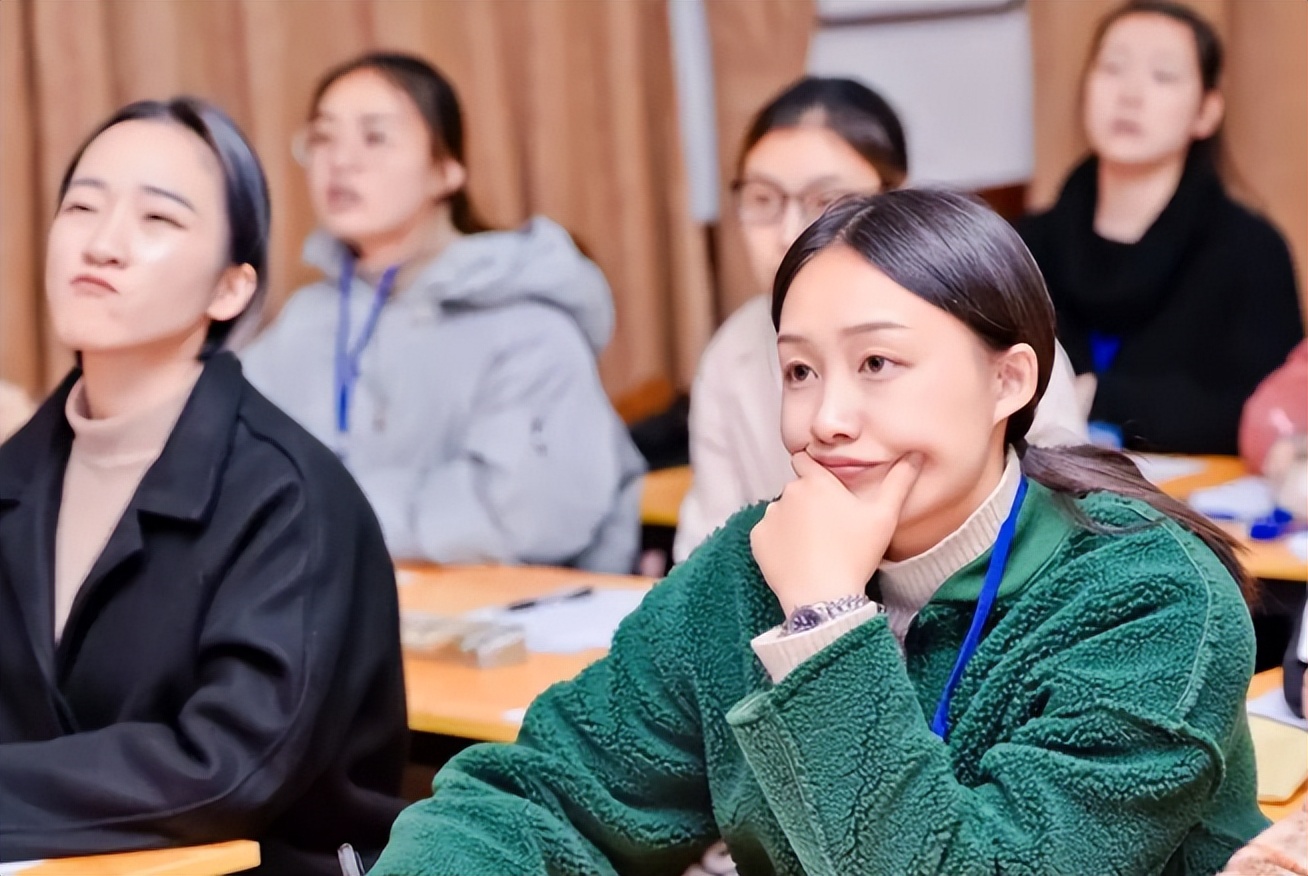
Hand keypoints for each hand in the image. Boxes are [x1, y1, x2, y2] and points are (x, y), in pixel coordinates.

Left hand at [750, 451, 921, 616]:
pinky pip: (768, 533)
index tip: (824, 486)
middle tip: (830, 528)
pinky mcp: (757, 539)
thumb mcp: (884, 517)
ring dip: (794, 522)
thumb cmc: (856, 555)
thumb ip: (900, 481)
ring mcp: (770, 516)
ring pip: (783, 512)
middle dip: (810, 502)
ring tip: (815, 546)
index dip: (813, 469)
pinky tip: (798, 557)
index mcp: (816, 482)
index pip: (805, 460)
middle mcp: (788, 493)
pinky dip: (779, 542)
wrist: (823, 596)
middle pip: (797, 490)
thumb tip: (916, 454)